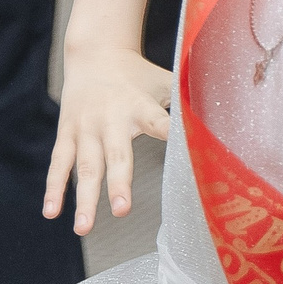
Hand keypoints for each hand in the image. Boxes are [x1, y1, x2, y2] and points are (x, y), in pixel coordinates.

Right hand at [43, 41, 174, 232]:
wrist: (94, 54)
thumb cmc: (139, 75)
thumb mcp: (165, 81)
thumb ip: (189, 99)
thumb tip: (230, 111)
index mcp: (141, 106)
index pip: (159, 124)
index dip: (170, 137)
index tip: (182, 157)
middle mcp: (111, 119)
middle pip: (116, 155)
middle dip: (118, 183)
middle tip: (121, 211)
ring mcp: (85, 128)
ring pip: (84, 167)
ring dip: (83, 198)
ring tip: (84, 228)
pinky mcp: (66, 133)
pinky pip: (59, 164)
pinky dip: (53, 189)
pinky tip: (52, 213)